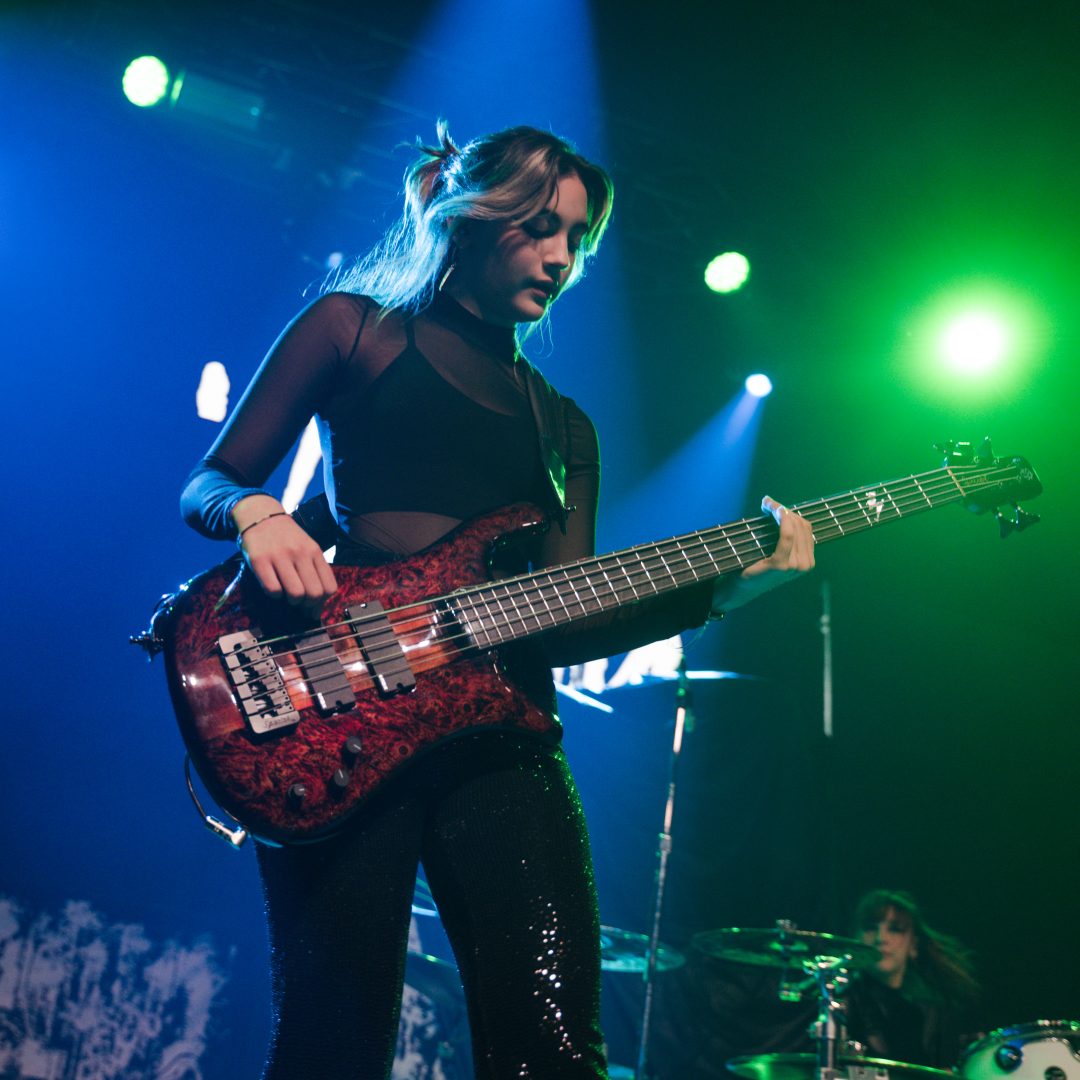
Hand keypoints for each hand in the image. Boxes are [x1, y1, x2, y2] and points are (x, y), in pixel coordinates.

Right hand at [233, 495, 336, 606]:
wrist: (261, 515)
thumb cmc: (286, 537)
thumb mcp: (307, 547)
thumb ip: (315, 569)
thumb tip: (318, 604)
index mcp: (315, 551)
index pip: (329, 587)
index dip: (322, 602)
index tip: (314, 604)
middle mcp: (300, 553)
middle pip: (314, 594)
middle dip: (308, 605)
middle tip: (300, 603)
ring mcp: (280, 556)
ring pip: (296, 594)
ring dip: (292, 601)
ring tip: (287, 596)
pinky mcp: (260, 560)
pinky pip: (273, 589)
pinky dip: (275, 595)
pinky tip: (274, 588)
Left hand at [711, 495, 814, 612]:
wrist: (743, 587)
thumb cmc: (757, 566)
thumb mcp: (777, 551)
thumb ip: (786, 536)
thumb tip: (782, 508)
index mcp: (808, 560)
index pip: (806, 528)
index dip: (791, 512)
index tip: (774, 504)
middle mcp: (806, 564)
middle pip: (800, 525)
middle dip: (784, 510)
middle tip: (768, 502)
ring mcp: (796, 566)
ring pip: (794, 528)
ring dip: (779, 512)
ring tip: (767, 505)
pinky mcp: (782, 565)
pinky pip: (786, 537)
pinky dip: (782, 522)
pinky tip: (775, 512)